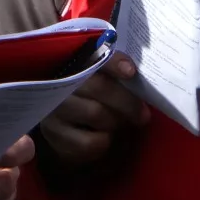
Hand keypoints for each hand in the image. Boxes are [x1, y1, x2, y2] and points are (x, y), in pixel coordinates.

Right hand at [36, 51, 150, 168]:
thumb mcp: (101, 84)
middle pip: (99, 87)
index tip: (131, 72)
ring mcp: (55, 111)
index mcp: (73, 65)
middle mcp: (60, 84)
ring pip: (96, 114)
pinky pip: (90, 142)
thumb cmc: (90, 102)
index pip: (94, 57)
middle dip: (127, 102)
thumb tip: (135, 74)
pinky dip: (106, 141)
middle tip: (144, 115)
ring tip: (123, 124)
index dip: (113, 62)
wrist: (62, 132)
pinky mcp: (57, 138)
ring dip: (117, 121)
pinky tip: (107, 138)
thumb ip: (114, 75)